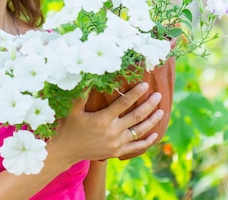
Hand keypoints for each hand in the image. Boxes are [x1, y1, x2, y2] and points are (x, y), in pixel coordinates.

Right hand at [49, 82, 163, 163]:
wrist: (65, 151)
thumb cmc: (68, 127)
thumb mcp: (73, 109)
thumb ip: (81, 93)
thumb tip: (88, 75)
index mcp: (103, 119)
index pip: (123, 103)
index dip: (135, 93)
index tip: (145, 84)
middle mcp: (112, 131)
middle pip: (136, 117)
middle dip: (149, 105)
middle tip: (158, 95)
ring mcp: (116, 143)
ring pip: (139, 131)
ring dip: (152, 121)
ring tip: (161, 111)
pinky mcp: (116, 152)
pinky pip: (136, 147)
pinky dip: (147, 141)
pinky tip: (155, 134)